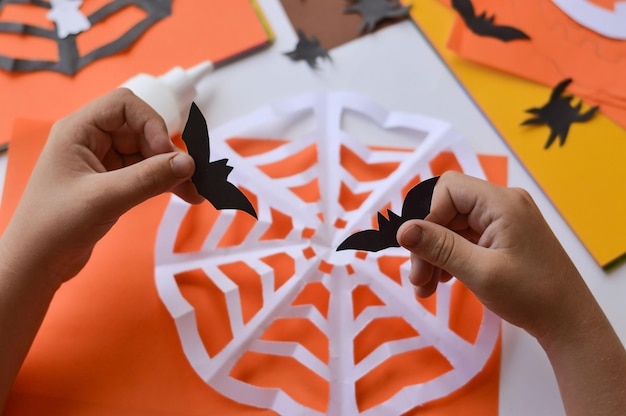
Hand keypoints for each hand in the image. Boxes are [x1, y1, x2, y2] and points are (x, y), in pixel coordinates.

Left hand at [0, 88, 202, 285]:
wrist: (36, 264)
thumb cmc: (55, 226)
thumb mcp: (105, 198)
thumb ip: (149, 178)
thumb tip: (188, 163)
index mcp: (78, 131)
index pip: (125, 105)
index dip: (152, 123)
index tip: (167, 153)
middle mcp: (90, 141)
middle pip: (141, 130)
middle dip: (166, 152)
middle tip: (188, 177)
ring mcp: (101, 163)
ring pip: (147, 153)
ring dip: (170, 169)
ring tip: (192, 191)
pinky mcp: (110, 184)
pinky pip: (144, 173)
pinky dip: (164, 182)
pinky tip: (183, 194)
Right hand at [396, 171, 595, 342]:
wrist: (568, 322)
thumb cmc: (531, 296)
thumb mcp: (480, 272)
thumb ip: (439, 247)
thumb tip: (402, 230)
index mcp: (502, 203)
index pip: (448, 189)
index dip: (428, 216)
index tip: (421, 252)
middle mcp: (502, 204)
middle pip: (447, 209)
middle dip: (427, 242)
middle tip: (418, 279)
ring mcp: (503, 220)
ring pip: (452, 225)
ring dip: (435, 254)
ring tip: (426, 288)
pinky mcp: (502, 236)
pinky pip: (465, 237)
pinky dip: (449, 257)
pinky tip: (442, 281)